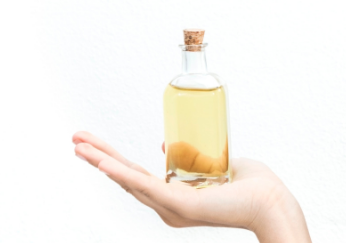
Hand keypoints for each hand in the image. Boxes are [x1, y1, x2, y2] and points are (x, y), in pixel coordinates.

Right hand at [72, 131, 310, 241]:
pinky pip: (146, 187)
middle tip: (74, 138)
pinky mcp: (181, 205)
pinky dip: (123, 175)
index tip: (90, 142)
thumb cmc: (251, 186)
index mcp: (173, 197)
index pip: (135, 175)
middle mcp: (168, 205)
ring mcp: (172, 207)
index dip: (112, 158)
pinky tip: (104, 164)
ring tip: (79, 146)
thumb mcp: (213, 165)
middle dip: (98, 157)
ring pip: (129, 181)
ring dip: (102, 162)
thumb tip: (168, 145)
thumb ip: (190, 157)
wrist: (271, 200)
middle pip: (125, 177)